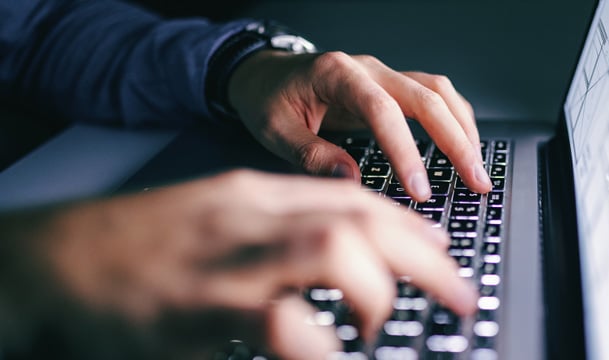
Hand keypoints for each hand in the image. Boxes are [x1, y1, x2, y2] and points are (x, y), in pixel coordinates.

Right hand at [0, 170, 476, 358]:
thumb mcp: (212, 220)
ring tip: (384, 325)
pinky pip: (278, 324)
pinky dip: (317, 346)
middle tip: (457, 292)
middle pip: (357, 218)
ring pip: (329, 250)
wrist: (53, 262)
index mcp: (251, 197)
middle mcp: (247, 219)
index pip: (351, 198)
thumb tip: (342, 248)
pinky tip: (332, 355)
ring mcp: (224, 262)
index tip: (439, 248)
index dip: (407, 225)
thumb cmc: (135, 248)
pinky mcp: (198, 312)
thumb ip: (273, 228)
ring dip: (376, 290)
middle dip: (421, 256)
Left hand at [228, 50, 492, 200]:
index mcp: (337, 75)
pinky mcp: (391, 87)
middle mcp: (369, 69)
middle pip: (427, 98)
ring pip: (439, 93)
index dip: (406, 151)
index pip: (383, 111)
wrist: (264, 73)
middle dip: (457, 142)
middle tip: (475, 182)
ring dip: (463, 130)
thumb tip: (352, 181)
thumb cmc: (267, 99)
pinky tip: (463, 147)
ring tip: (477, 170)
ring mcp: (384, 75)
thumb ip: (312, 155)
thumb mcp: (274, 130)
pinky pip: (434, 97)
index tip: (419, 189)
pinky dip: (454, 121)